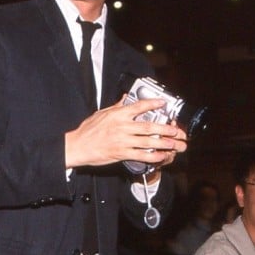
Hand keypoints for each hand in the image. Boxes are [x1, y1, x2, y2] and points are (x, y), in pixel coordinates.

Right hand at [64, 96, 186, 168]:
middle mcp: (122, 126)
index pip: (139, 106)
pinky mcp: (121, 153)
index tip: (163, 103)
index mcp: (118, 115)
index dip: (153, 103)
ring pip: (148, 141)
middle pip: (149, 126)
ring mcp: (122, 141)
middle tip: (176, 129)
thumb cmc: (88, 130)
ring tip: (174, 143)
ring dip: (163, 142)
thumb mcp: (101, 113)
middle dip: (165, 128)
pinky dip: (153, 156)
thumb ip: (116, 106)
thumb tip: (125, 98)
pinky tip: (161, 156)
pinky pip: (141, 155)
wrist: (77, 146)